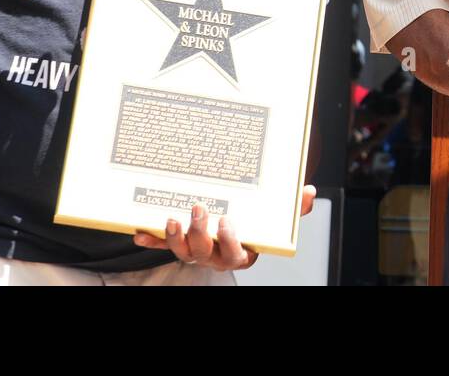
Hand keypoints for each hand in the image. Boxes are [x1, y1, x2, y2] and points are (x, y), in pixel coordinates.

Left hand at [132, 187, 316, 269]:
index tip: (228, 222)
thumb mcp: (277, 217)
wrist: (232, 222)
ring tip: (171, 217)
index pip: (237, 253)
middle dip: (200, 233)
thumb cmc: (255, 221)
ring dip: (173, 237)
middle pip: (205, 252)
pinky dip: (150, 239)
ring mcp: (194, 251)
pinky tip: (139, 231)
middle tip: (199, 209)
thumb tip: (309, 192)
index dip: (230, 241)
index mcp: (241, 251)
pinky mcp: (176, 244)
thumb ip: (295, 208)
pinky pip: (160, 246)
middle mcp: (216, 255)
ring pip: (182, 252)